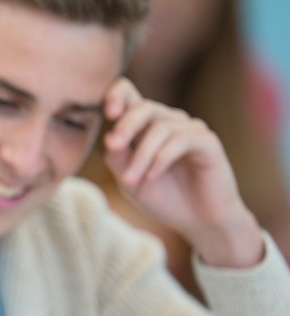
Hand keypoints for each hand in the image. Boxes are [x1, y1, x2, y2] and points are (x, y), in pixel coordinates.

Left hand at [102, 78, 263, 267]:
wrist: (198, 220)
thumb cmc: (163, 197)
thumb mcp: (129, 181)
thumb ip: (117, 159)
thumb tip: (109, 137)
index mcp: (145, 126)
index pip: (129, 95)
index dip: (116, 95)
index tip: (108, 113)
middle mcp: (168, 122)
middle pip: (144, 106)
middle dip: (126, 125)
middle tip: (114, 147)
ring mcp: (190, 130)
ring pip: (161, 127)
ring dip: (142, 154)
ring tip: (131, 180)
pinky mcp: (208, 142)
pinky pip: (182, 140)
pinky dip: (162, 158)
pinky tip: (152, 176)